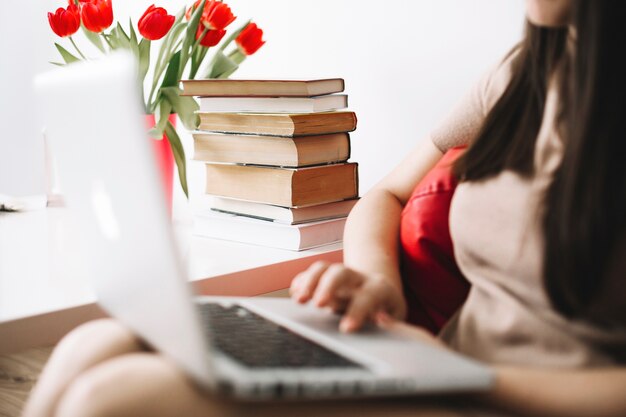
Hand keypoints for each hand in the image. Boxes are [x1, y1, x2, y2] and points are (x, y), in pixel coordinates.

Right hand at [289, 261, 406, 332]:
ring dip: (309, 281)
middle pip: (341, 273)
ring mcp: (340, 276)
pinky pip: (312, 274)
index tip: (346, 329)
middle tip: (318, 305)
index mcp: (380, 288)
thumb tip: (381, 320)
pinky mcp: (326, 278)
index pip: (369, 296)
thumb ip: (391, 322)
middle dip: (328, 287)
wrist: (381, 290)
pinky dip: (301, 281)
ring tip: (299, 300)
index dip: (358, 311)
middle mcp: (358, 278)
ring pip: (323, 268)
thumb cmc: (388, 311)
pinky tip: (295, 293)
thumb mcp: (396, 317)